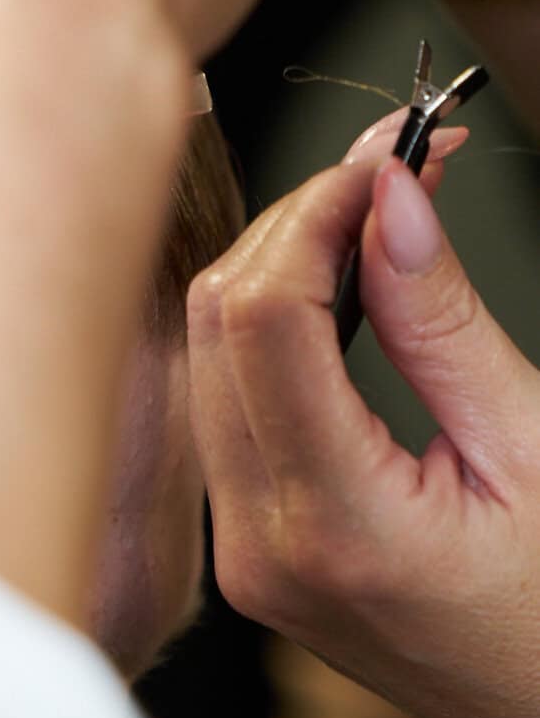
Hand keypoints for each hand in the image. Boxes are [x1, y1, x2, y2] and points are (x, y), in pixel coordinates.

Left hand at [190, 117, 539, 717]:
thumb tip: (390, 199)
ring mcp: (244, 556)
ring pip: (210, 358)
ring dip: (280, 268)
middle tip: (392, 171)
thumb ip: (445, 321)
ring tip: (378, 217)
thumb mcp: (534, 450)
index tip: (384, 161)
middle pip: (218, 325)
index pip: (264, 320)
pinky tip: (343, 294)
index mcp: (337, 528)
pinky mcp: (250, 551)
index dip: (314, 214)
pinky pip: (228, 407)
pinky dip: (272, 332)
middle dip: (295, 224)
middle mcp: (262, 547)